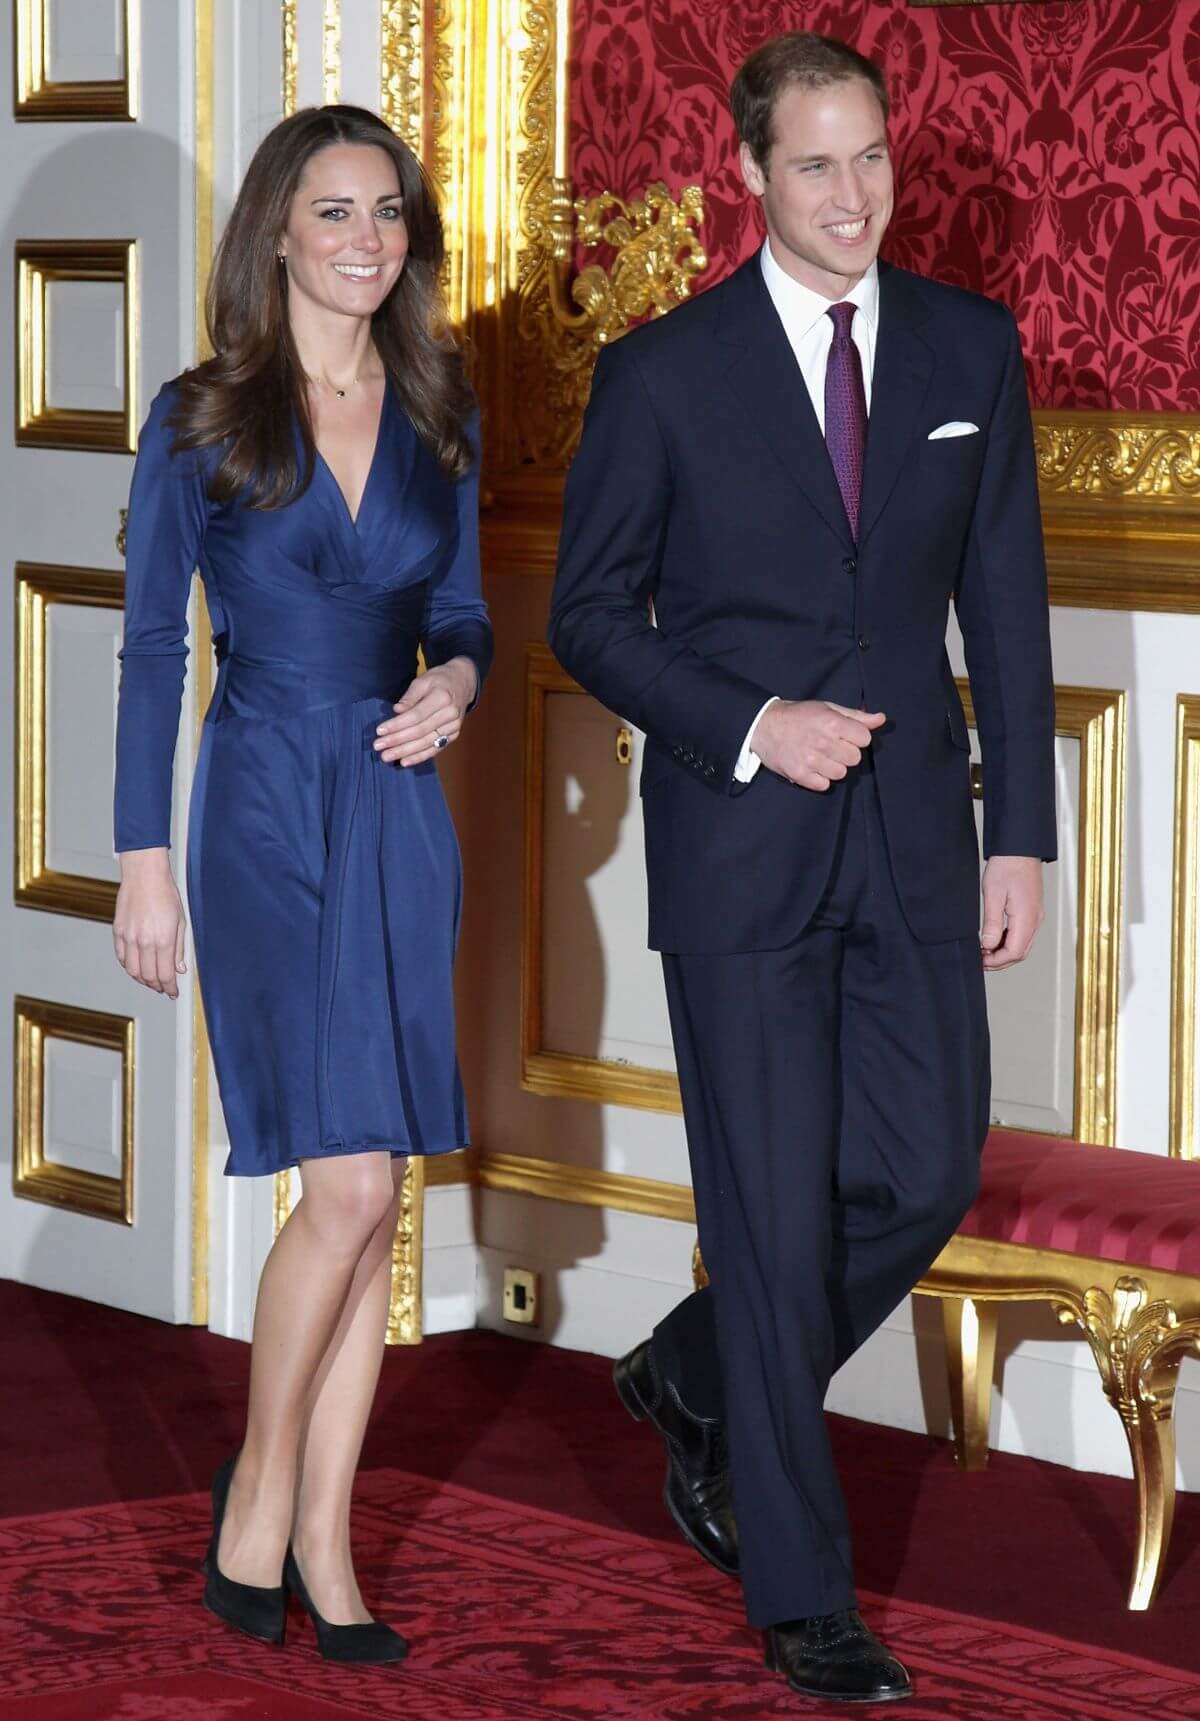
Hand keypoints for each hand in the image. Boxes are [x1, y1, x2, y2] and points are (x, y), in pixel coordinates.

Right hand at [113, 849, 187, 998]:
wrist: (144, 876)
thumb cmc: (165, 894)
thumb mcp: (181, 921)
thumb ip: (179, 948)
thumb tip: (180, 968)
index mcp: (164, 939)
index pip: (166, 974)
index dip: (170, 988)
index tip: (173, 992)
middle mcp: (145, 941)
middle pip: (148, 976)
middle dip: (157, 986)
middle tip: (163, 988)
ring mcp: (129, 937)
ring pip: (133, 971)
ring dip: (142, 980)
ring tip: (151, 980)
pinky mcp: (118, 932)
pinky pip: (122, 957)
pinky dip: (129, 967)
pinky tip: (137, 967)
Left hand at [374, 657, 476, 766]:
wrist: (463, 682)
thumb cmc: (440, 680)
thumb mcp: (423, 680)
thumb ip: (410, 696)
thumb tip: (397, 711)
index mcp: (442, 697)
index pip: (415, 716)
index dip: (397, 725)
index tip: (379, 731)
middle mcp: (450, 714)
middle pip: (419, 731)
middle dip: (397, 740)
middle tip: (378, 747)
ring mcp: (453, 727)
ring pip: (426, 743)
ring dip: (405, 752)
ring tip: (387, 756)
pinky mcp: (453, 735)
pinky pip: (435, 749)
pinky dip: (419, 756)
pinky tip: (405, 761)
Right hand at [751, 700, 886, 790]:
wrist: (764, 726)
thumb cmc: (799, 716)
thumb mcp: (828, 709)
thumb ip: (856, 717)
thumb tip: (881, 719)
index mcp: (831, 723)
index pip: (864, 739)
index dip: (857, 738)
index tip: (846, 736)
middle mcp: (822, 742)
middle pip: (855, 758)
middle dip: (846, 753)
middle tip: (832, 746)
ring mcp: (810, 760)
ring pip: (841, 774)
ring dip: (833, 767)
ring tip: (820, 757)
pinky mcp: (799, 774)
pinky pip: (824, 785)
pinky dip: (820, 779)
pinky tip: (812, 767)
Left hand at [980, 856, 1044, 970]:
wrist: (1020, 848)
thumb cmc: (1007, 866)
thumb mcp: (993, 895)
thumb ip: (991, 923)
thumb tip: (988, 945)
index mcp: (1026, 917)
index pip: (1014, 952)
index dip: (996, 961)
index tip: (980, 961)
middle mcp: (1035, 920)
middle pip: (1020, 953)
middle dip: (1000, 961)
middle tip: (981, 961)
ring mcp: (1036, 916)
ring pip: (1023, 945)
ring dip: (1004, 952)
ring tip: (985, 950)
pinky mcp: (1033, 911)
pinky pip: (1023, 934)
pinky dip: (1009, 941)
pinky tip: (995, 938)